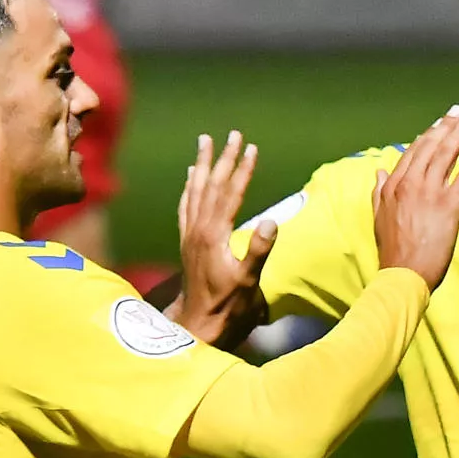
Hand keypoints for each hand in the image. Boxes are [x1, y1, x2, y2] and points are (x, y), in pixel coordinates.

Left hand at [168, 130, 272, 347]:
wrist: (199, 324)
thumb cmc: (228, 306)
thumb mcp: (248, 281)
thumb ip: (259, 250)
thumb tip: (272, 221)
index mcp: (214, 235)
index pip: (230, 193)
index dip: (242, 169)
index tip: (251, 147)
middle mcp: (198, 229)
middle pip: (212, 185)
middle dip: (223, 158)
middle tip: (232, 134)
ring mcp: (190, 234)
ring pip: (195, 190)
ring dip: (202, 165)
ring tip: (205, 142)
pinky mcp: (187, 242)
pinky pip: (186, 205)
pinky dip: (189, 187)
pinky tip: (191, 177)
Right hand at [375, 106, 458, 289]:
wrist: (403, 271)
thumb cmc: (392, 248)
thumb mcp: (378, 216)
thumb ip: (379, 191)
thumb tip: (380, 172)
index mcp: (394, 184)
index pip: (413, 152)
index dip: (427, 135)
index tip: (438, 124)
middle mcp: (412, 181)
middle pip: (432, 146)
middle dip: (446, 126)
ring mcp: (431, 190)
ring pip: (447, 153)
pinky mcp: (450, 203)